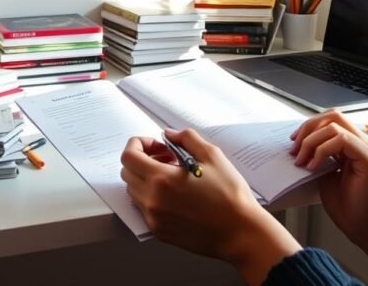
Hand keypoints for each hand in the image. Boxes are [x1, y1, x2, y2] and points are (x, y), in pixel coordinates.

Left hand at [121, 129, 299, 283]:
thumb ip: (186, 138)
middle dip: (142, 159)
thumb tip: (168, 134)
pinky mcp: (159, 231)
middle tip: (166, 158)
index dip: (138, 144)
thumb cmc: (230, 196)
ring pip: (133, 191)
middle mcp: (152, 200)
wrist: (240, 232)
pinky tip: (175, 195)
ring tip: (173, 177)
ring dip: (146, 178)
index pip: (128, 156)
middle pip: (127, 172)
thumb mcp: (212, 156)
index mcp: (162, 179)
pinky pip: (143, 209)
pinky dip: (151, 197)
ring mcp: (154, 218)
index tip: (156, 145)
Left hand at [290, 110, 367, 245]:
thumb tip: (299, 142)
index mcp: (357, 145)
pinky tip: (313, 166)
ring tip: (301, 160)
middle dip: (308, 128)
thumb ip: (319, 155)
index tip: (293, 142)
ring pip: (335, 126)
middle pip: (334, 116)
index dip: (310, 126)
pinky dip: (322, 150)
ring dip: (311, 141)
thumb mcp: (326, 173)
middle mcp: (367, 144)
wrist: (364, 228)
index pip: (333, 119)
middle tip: (294, 148)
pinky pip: (342, 140)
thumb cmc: (347, 206)